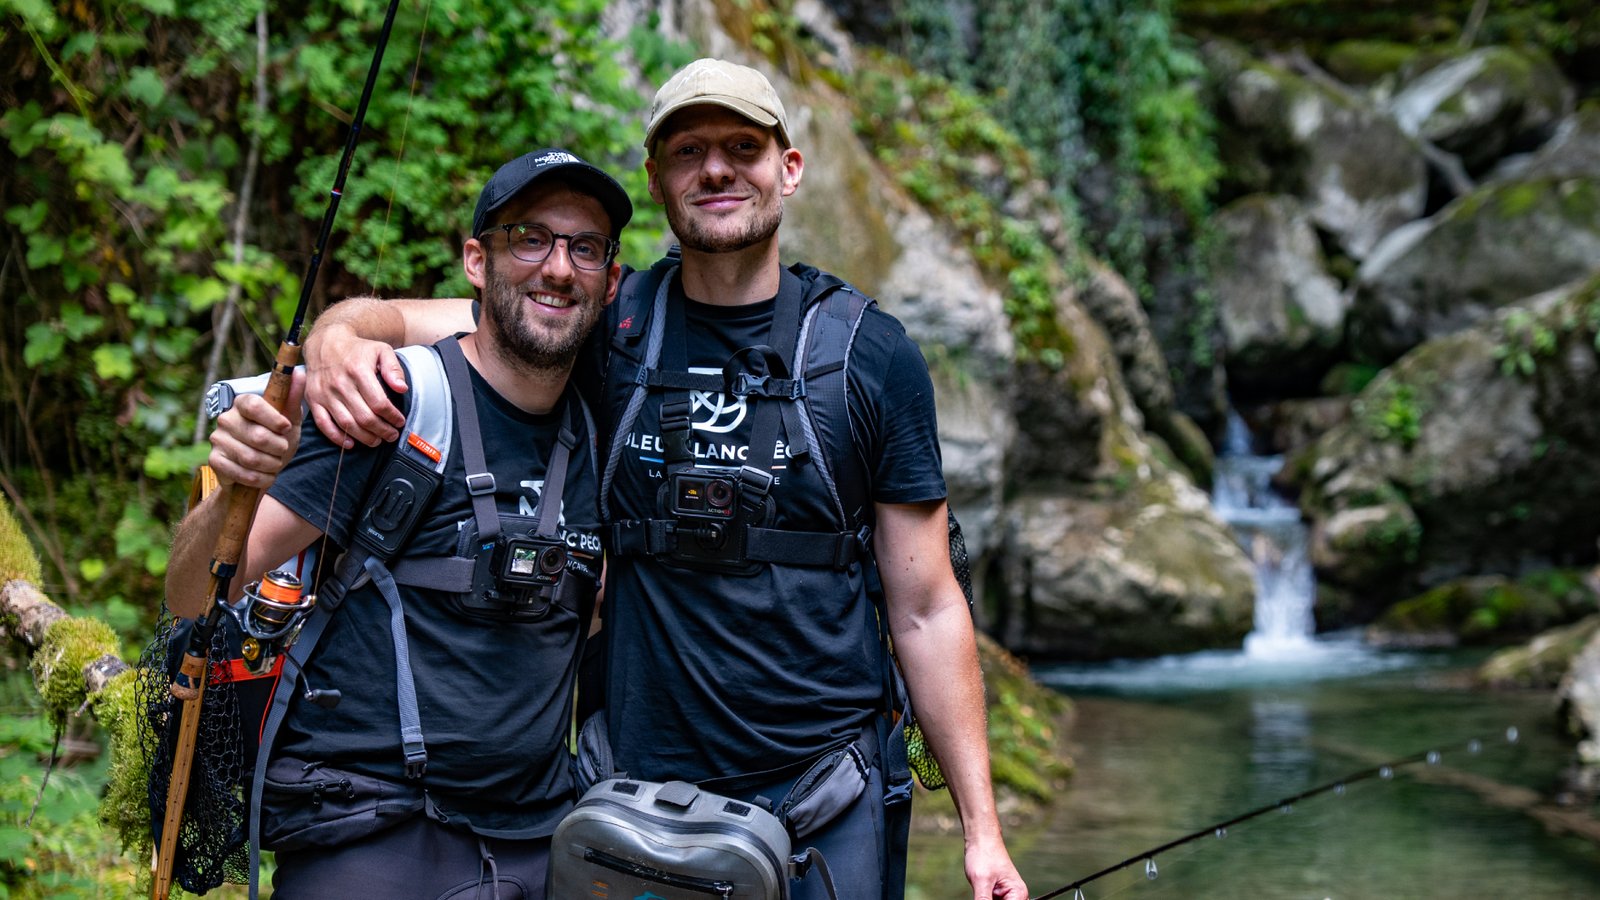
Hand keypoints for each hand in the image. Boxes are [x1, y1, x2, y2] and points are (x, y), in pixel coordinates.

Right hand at [208, 371, 305, 490]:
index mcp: (243, 403)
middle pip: (258, 436)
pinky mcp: (215, 461)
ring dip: (272, 465)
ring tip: (274, 463)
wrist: (262, 468)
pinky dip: (261, 478)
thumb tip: (299, 372)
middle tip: (281, 450)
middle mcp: (226, 418)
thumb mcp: (289, 419)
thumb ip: (293, 397)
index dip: (273, 419)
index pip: (254, 405)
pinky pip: (243, 473)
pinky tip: (264, 475)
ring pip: (252, 457)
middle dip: (279, 448)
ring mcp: (217, 440)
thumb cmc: (277, 438)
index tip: (285, 428)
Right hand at [304, 322, 407, 447]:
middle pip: (364, 417)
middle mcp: (340, 384)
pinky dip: (336, 437)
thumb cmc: (357, 349)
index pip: (379, 403)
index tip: (399, 422)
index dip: (392, 416)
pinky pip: (323, 424)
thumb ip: (393, 369)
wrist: (325, 342)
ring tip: (376, 441)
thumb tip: (402, 388)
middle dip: (382, 430)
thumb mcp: (381, 350)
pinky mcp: (313, 399)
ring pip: (346, 424)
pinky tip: (350, 443)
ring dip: (364, 437)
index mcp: (358, 371)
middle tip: (391, 435)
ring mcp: (324, 393)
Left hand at [967, 839, 1027, 899]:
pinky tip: (978, 895)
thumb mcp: (981, 881)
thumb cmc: (984, 854)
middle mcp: (1015, 897)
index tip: (985, 899)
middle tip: (981, 895)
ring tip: (981, 889)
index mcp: (1018, 894)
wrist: (980, 839)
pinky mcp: (996, 894)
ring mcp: (1006, 896)